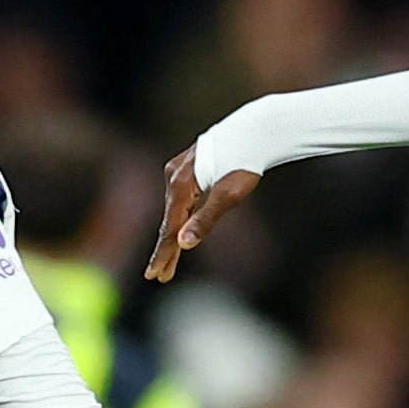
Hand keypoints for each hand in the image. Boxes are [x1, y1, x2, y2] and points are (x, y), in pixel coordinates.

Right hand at [145, 147, 260, 280]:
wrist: (254, 131)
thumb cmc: (244, 162)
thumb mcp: (228, 196)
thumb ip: (205, 221)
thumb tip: (184, 244)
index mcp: (181, 185)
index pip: (170, 228)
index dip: (163, 254)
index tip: (154, 275)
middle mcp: (173, 176)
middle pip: (169, 220)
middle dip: (167, 250)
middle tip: (160, 277)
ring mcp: (177, 171)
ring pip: (173, 210)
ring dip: (173, 235)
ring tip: (169, 263)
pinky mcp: (185, 167)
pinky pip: (179, 199)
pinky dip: (178, 217)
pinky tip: (179, 229)